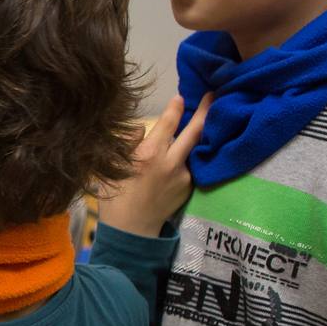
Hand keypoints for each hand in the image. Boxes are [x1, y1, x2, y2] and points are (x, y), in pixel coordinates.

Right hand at [97, 93, 211, 237]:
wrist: (131, 230)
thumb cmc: (115, 196)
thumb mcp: (111, 166)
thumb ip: (127, 144)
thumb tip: (141, 129)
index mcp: (149, 153)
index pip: (168, 123)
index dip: (176, 107)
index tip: (181, 96)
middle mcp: (171, 162)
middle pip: (195, 131)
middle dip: (206, 111)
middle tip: (215, 95)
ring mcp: (184, 176)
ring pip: (193, 149)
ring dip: (197, 136)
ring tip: (201, 123)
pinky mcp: (188, 188)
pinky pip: (189, 167)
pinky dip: (187, 158)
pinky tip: (182, 157)